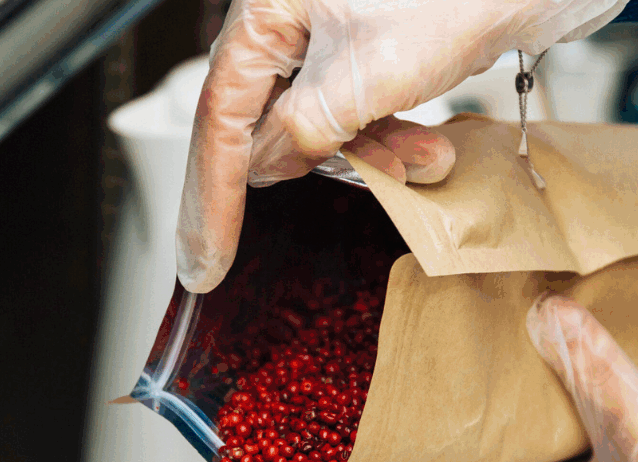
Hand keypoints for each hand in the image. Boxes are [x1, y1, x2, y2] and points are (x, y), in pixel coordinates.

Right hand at [175, 0, 629, 292]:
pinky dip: (394, 141)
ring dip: (372, 157)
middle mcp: (295, 19)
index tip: (207, 261)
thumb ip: (301, 129)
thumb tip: (262, 166)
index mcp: (269, 9)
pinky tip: (429, 151)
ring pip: (325, 124)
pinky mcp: (379, 51)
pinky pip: (364, 113)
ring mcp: (337, 35)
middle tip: (349, 195)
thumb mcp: (363, 78)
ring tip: (421, 162)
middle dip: (317, 167)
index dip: (210, 197)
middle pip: (269, 121)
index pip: (219, 117)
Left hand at [446, 294, 637, 461]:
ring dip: (545, 380)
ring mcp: (624, 461)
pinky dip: (595, 369)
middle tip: (462, 352)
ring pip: (566, 416)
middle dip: (494, 404)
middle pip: (519, 443)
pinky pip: (612, 398)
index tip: (414, 426)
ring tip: (516, 328)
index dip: (445, 460)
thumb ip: (590, 370)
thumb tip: (543, 316)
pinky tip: (588, 332)